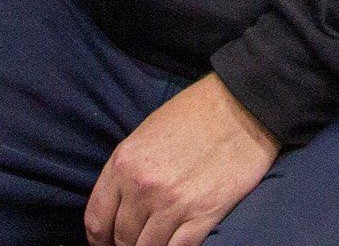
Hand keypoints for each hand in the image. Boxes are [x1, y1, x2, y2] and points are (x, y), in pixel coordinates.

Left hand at [85, 74, 276, 245]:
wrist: (242, 106)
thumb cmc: (195, 115)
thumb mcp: (146, 134)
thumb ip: (128, 171)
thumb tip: (119, 208)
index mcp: (124, 163)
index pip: (96, 219)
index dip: (100, 239)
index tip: (107, 243)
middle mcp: (143, 186)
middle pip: (121, 239)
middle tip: (135, 243)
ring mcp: (173, 203)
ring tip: (156, 244)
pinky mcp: (203, 215)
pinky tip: (175, 245)